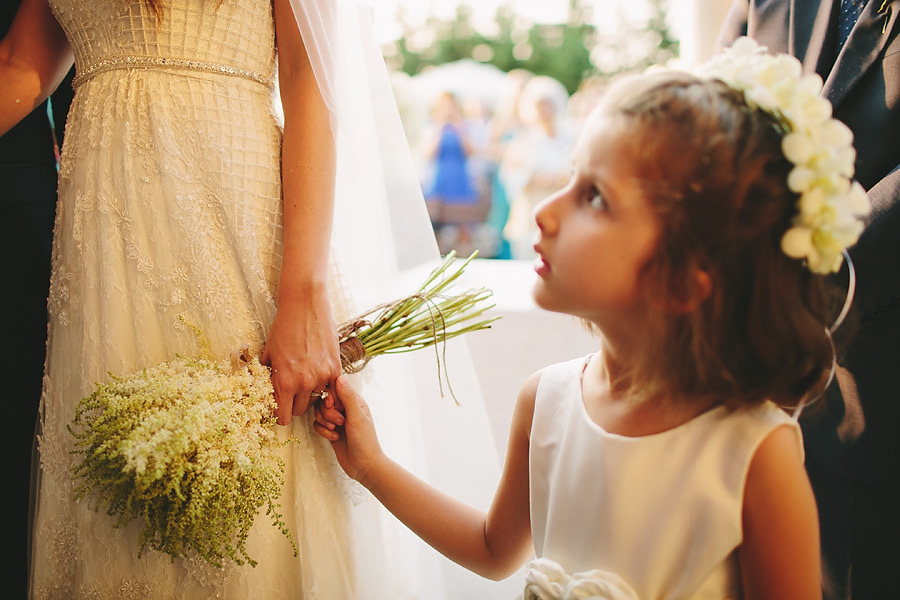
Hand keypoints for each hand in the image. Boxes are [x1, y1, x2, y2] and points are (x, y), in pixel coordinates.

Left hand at [262, 293, 340, 424]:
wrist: (305, 304)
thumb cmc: (284, 326)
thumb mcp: (268, 352)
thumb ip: (268, 376)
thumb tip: (266, 391)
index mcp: (283, 382)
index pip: (283, 417)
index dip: (280, 414)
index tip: (280, 408)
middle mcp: (303, 383)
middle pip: (300, 411)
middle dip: (295, 405)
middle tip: (292, 392)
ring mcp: (322, 376)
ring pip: (317, 399)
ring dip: (311, 394)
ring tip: (306, 377)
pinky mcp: (335, 368)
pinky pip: (333, 390)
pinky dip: (328, 389)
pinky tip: (321, 378)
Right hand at [313, 375, 383, 483]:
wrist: (364, 466)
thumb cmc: (365, 441)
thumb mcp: (357, 417)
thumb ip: (347, 397)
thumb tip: (339, 376)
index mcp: (355, 401)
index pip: (335, 387)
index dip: (329, 395)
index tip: (332, 405)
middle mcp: (345, 408)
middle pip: (324, 400)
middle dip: (327, 412)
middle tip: (339, 423)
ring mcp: (337, 420)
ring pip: (319, 412)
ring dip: (324, 422)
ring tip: (336, 430)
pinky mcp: (330, 431)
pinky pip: (317, 425)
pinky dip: (323, 431)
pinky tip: (333, 438)